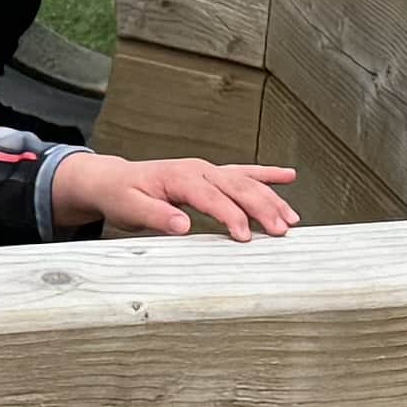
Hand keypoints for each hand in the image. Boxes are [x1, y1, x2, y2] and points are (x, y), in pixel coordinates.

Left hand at [58, 152, 300, 240]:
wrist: (114, 180)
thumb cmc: (122, 195)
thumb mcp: (130, 209)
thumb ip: (156, 216)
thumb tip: (183, 225)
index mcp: (179, 177)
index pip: (212, 196)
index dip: (230, 215)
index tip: (244, 236)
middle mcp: (198, 170)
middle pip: (237, 186)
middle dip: (262, 208)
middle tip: (281, 230)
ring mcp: (207, 171)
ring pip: (246, 181)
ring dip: (271, 198)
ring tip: (292, 218)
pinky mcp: (212, 175)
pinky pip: (244, 172)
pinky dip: (267, 174)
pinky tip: (288, 176)